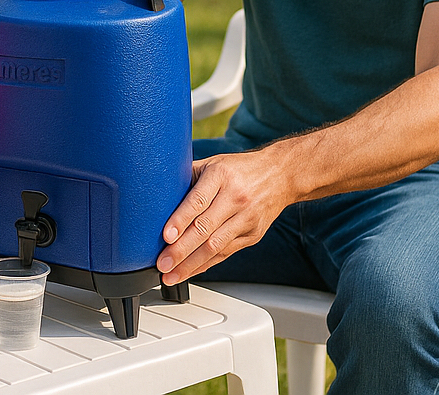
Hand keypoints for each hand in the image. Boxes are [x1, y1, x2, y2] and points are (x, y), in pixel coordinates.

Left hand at [156, 149, 291, 283]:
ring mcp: (246, 219)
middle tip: (162, 263)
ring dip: (191, 265)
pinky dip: (206, 265)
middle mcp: (235, 198)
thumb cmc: (239, 168)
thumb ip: (188, 177)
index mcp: (221, 176)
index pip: (198, 201)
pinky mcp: (252, 235)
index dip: (180, 220)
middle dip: (181, 250)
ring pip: (216, 246)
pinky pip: (226, 253)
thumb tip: (158, 193)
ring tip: (171, 275)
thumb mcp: (212, 163)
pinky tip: (190, 271)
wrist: (280, 175)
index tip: (166, 236)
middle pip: (205, 229)